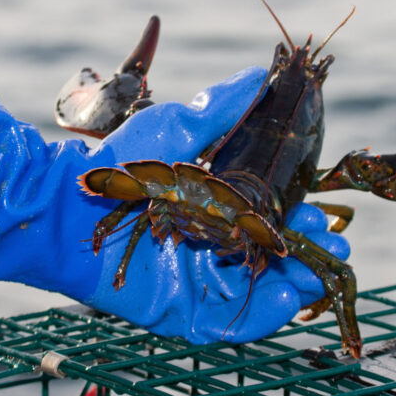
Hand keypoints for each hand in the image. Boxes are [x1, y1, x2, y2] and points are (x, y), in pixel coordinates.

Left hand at [0, 67, 349, 342]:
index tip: (320, 211)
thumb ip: (220, 108)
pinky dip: (260, 316)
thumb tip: (258, 73)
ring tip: (316, 274)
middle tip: (329, 243)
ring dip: (292, 286)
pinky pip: (226, 322)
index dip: (295, 217)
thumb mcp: (177, 127)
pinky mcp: (178, 310)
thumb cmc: (119, 162)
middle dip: (301, 252)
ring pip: (254, 291)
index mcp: (209, 206)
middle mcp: (206, 245)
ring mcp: (193, 279)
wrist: (66, 202)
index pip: (264, 218)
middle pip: (265, 258)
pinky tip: (288, 299)